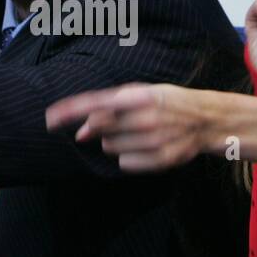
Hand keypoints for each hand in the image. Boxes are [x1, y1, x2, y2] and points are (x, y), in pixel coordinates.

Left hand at [45, 83, 208, 172]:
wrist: (206, 120)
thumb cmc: (166, 103)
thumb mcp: (142, 93)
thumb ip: (109, 107)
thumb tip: (81, 132)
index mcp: (141, 96)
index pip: (97, 103)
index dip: (71, 111)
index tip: (50, 119)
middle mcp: (147, 118)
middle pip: (101, 130)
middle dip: (101, 128)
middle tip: (119, 123)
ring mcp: (155, 140)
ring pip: (110, 148)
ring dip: (115, 142)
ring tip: (136, 132)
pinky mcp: (160, 160)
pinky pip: (125, 164)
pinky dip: (128, 157)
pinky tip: (144, 146)